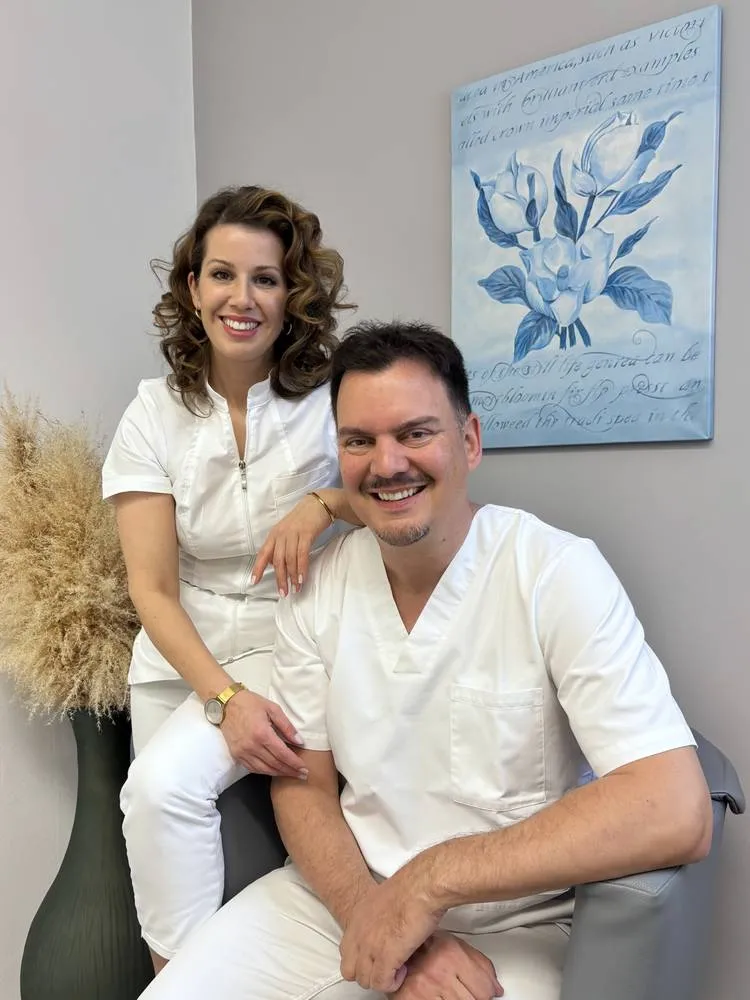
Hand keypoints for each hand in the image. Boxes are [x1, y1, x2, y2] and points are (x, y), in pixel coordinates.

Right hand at [220, 689, 307, 779]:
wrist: (226, 704)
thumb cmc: (251, 703)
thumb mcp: (272, 708)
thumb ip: (287, 726)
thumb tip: (299, 742)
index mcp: (262, 734)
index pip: (282, 754)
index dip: (295, 764)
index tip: (305, 769)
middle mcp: (252, 746)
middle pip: (275, 764)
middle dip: (290, 771)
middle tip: (302, 775)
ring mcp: (243, 752)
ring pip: (264, 770)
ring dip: (279, 773)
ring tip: (290, 774)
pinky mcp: (236, 755)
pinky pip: (252, 768)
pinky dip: (265, 772)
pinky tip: (274, 771)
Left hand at [251, 493, 332, 595]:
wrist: (319, 504)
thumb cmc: (303, 519)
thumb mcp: (288, 531)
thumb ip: (281, 546)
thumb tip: (276, 564)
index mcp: (274, 534)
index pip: (263, 553)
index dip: (258, 568)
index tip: (254, 582)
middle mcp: (281, 534)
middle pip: (277, 560)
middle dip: (280, 578)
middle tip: (283, 592)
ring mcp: (293, 533)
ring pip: (289, 559)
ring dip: (292, 576)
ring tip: (295, 589)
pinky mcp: (306, 533)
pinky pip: (302, 554)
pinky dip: (301, 568)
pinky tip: (301, 578)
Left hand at [340, 867, 444, 991]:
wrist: (422, 888)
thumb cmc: (411, 888)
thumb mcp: (385, 900)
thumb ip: (378, 916)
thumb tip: (386, 924)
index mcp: (358, 919)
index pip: (346, 951)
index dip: (362, 959)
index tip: (376, 957)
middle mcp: (359, 933)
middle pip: (350, 970)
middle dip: (368, 973)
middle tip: (386, 967)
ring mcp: (370, 946)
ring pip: (364, 980)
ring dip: (381, 979)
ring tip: (397, 968)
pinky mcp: (385, 957)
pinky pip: (381, 983)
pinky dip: (392, 983)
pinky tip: (403, 970)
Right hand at [394, 933, 502, 999]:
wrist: (394, 947)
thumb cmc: (424, 945)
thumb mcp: (454, 945)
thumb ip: (479, 964)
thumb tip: (496, 987)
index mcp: (452, 955)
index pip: (484, 990)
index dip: (487, 993)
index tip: (483, 993)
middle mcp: (439, 972)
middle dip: (473, 999)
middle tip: (464, 991)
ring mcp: (425, 989)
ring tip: (451, 993)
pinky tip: (440, 997)